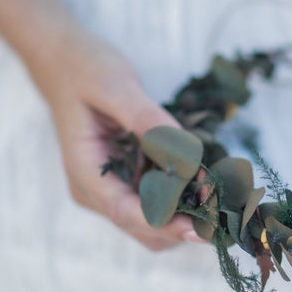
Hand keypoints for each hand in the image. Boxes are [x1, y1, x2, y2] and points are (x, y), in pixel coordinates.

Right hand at [29, 27, 203, 249]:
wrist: (66, 62)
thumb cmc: (84, 70)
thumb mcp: (115, 86)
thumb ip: (146, 118)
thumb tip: (183, 150)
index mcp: (86, 172)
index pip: (125, 212)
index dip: (164, 223)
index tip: (200, 225)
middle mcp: (97, 191)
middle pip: (144, 228)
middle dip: (183, 224)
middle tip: (226, 208)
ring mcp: (113, 188)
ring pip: (155, 224)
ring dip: (188, 216)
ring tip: (222, 194)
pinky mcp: (130, 180)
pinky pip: (160, 203)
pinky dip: (185, 200)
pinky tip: (208, 182)